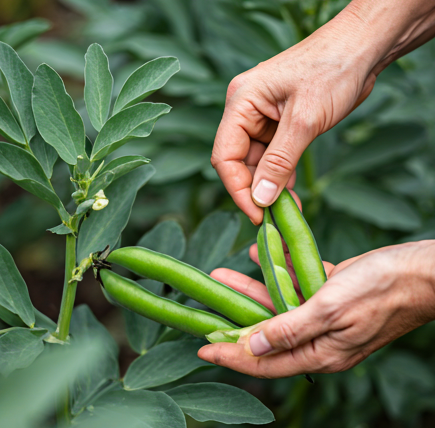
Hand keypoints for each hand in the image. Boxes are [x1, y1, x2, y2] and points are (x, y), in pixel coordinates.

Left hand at [197, 241, 434, 377]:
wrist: (423, 270)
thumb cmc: (382, 289)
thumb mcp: (330, 309)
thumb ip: (289, 330)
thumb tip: (252, 347)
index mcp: (320, 353)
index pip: (263, 362)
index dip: (230, 357)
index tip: (201, 351)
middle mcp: (318, 341)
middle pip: (264, 336)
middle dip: (231, 323)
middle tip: (202, 317)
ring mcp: (324, 319)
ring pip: (276, 308)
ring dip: (249, 291)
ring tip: (221, 274)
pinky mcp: (330, 297)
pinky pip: (295, 286)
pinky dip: (278, 272)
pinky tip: (261, 254)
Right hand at [211, 0, 434, 224]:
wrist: (363, 48)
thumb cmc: (334, 68)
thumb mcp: (305, 119)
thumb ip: (280, 162)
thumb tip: (261, 198)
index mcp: (241, 103)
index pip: (225, 156)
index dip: (238, 189)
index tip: (257, 214)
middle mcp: (246, 112)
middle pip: (239, 163)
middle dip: (256, 191)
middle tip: (274, 218)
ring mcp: (262, 119)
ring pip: (257, 164)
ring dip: (270, 188)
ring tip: (287, 210)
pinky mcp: (280, 126)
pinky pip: (273, 158)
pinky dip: (282, 177)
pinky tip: (292, 194)